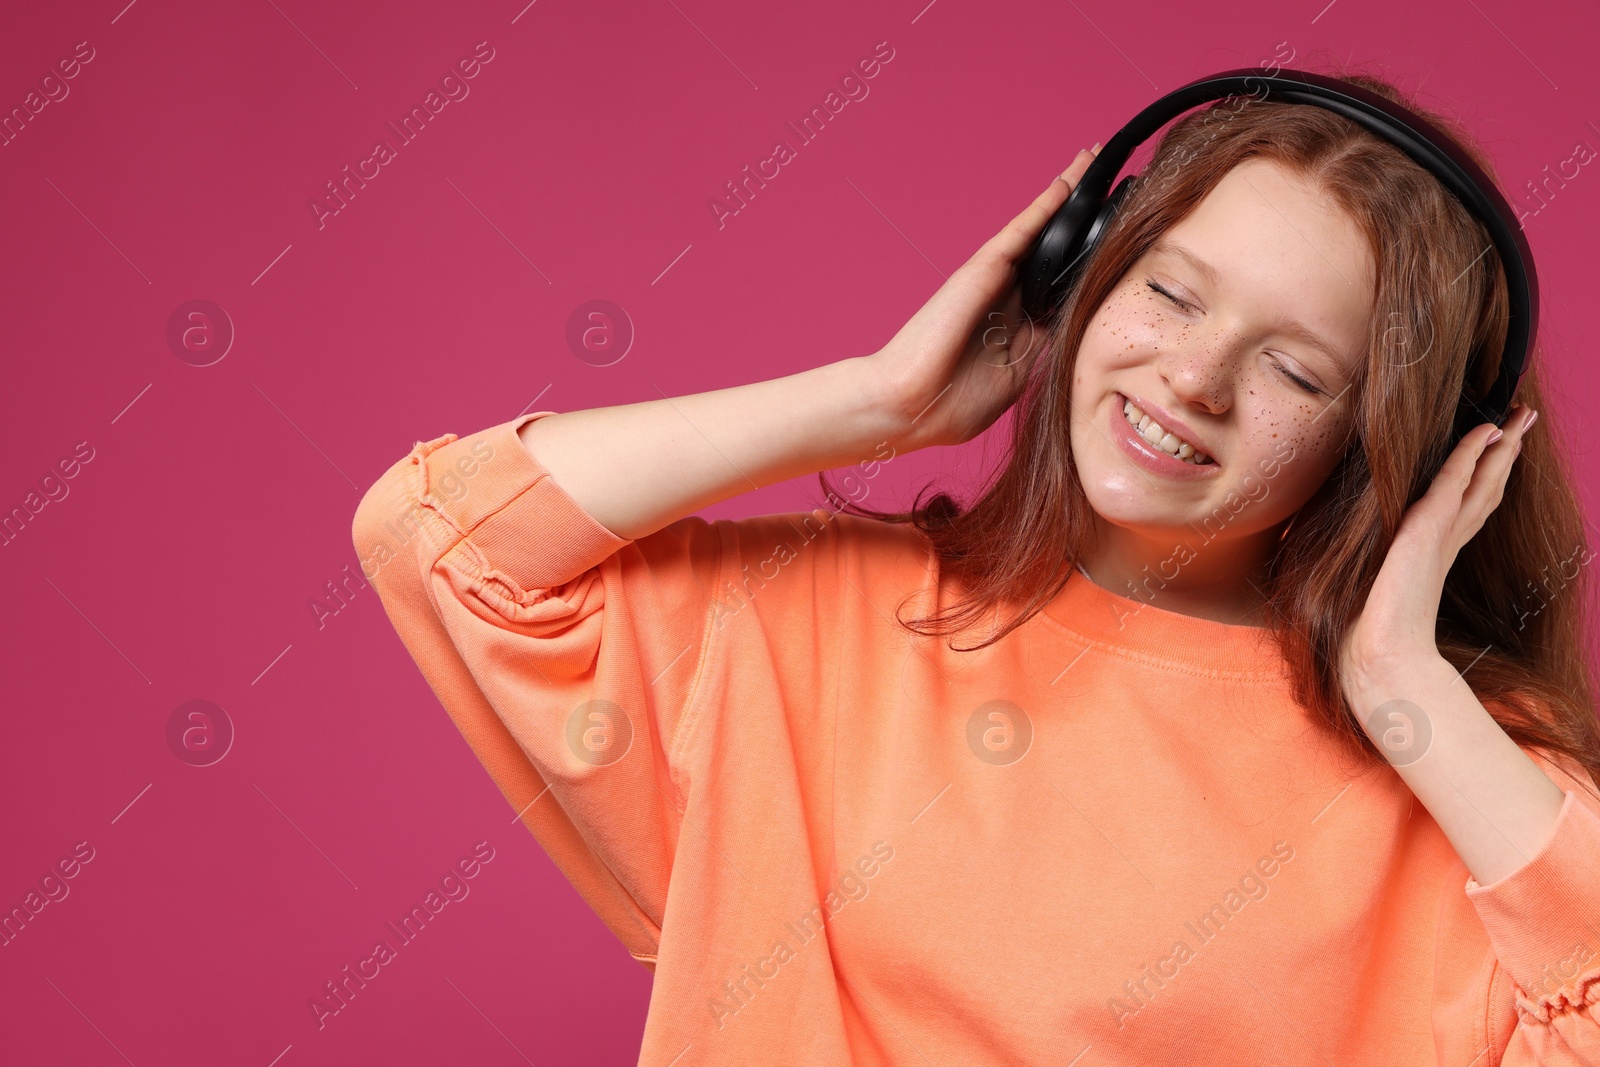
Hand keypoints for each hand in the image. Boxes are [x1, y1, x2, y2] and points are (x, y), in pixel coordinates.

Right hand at [863, 145, 1100, 450]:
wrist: (911, 405)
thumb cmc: (953, 404)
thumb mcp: (1016, 378)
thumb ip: (1041, 350)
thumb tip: (1076, 325)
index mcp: (1017, 327)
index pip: (1061, 288)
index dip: (1088, 265)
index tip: (1119, 245)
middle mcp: (1007, 297)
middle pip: (1054, 251)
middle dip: (1082, 220)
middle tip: (1116, 186)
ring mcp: (995, 280)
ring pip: (1041, 230)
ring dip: (1067, 197)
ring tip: (1093, 161)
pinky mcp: (983, 269)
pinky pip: (1022, 230)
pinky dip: (1046, 204)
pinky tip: (1070, 179)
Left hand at [1337, 403, 1537, 694]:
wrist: (1380, 655)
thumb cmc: (1368, 630)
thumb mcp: (1368, 582)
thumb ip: (1370, 566)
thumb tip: (1345, 561)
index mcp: (1436, 551)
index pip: (1468, 502)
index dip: (1486, 473)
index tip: (1500, 446)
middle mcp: (1446, 539)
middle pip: (1485, 485)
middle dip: (1506, 451)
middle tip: (1524, 418)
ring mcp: (1441, 533)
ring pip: (1480, 479)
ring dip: (1501, 444)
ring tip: (1519, 416)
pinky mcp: (1428, 530)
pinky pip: (1452, 481)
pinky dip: (1469, 454)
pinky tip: (1485, 432)